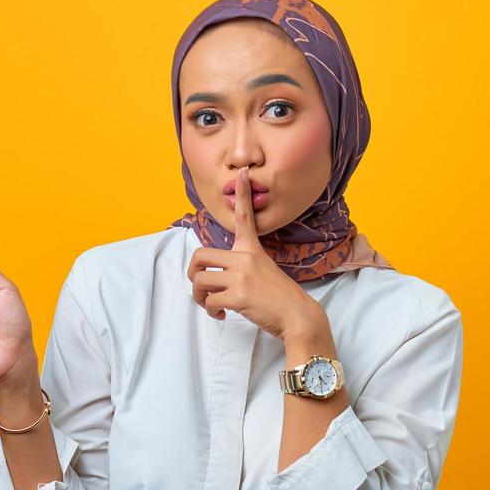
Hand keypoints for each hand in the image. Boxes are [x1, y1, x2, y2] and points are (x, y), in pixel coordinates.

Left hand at [186, 165, 322, 339]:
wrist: (297, 315)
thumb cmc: (279, 296)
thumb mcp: (264, 269)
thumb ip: (241, 265)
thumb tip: (213, 275)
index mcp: (251, 249)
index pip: (245, 217)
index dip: (242, 194)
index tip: (242, 173)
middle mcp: (245, 258)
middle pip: (199, 256)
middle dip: (192, 274)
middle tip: (200, 288)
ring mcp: (241, 276)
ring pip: (199, 281)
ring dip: (199, 297)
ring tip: (210, 305)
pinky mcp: (239, 296)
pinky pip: (209, 301)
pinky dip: (211, 311)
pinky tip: (222, 315)